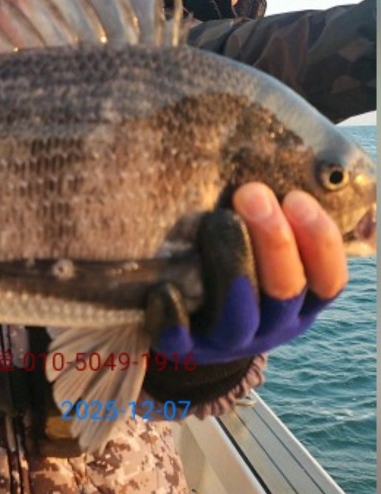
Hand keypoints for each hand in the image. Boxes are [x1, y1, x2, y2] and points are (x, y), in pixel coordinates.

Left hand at [147, 183, 345, 363]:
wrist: (195, 326)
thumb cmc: (235, 260)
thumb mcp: (263, 242)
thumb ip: (272, 211)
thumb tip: (260, 143)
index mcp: (301, 298)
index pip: (328, 279)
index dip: (319, 241)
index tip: (297, 197)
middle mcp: (273, 323)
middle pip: (286, 290)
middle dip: (273, 240)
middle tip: (252, 194)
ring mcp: (229, 340)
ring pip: (239, 315)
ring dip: (231, 265)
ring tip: (217, 220)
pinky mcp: (185, 350)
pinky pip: (180, 341)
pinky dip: (173, 316)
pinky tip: (164, 287)